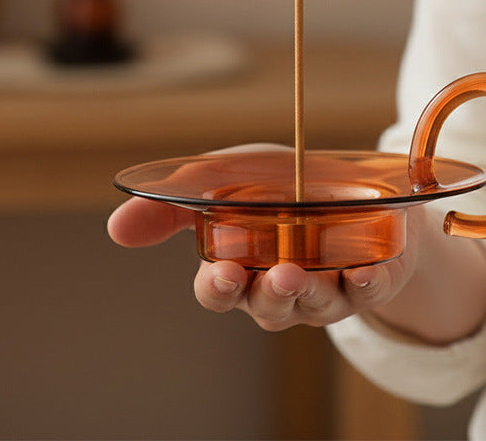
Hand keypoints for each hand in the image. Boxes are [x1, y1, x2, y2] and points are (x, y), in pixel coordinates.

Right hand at [107, 144, 423, 331]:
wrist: (348, 181)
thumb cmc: (280, 185)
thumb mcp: (227, 178)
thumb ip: (176, 203)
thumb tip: (116, 229)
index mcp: (244, 266)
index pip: (222, 291)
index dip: (219, 287)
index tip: (222, 273)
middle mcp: (282, 286)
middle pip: (267, 307)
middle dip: (268, 295)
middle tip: (274, 276)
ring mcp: (328, 288)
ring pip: (315, 305)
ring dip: (310, 293)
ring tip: (304, 272)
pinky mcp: (369, 279)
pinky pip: (369, 292)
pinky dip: (367, 283)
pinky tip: (365, 271)